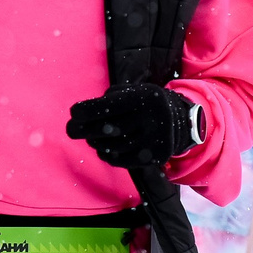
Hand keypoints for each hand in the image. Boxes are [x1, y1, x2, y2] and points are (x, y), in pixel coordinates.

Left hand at [65, 85, 197, 168]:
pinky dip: (108, 155)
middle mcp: (152, 118)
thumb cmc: (146, 104)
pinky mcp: (156, 156)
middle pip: (108, 129)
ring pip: (113, 146)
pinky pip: (122, 160)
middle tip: (71, 130)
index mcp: (145, 97)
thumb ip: (108, 100)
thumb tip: (79, 117)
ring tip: (91, 139)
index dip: (87, 111)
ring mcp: (155, 139)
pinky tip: (104, 149)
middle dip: (84, 130)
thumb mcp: (133, 92)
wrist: (181, 121)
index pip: (108, 106)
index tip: (73, 114)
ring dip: (96, 143)